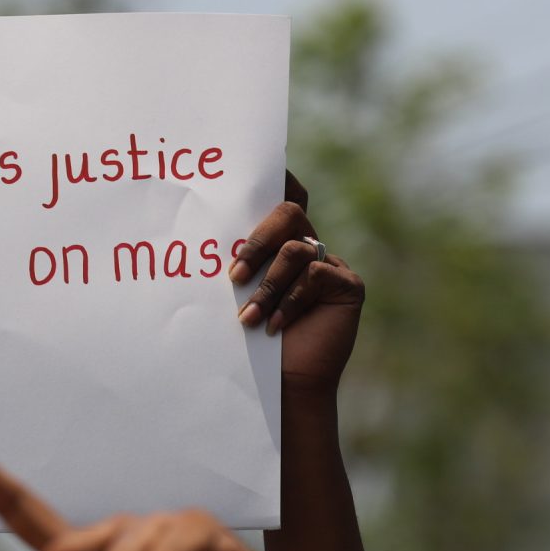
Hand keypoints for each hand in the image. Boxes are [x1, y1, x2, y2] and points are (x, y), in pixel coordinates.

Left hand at [231, 172, 364, 391]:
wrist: (281, 382)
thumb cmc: (250, 338)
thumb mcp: (236, 294)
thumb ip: (236, 261)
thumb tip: (201, 231)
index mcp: (280, 241)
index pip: (281, 197)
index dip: (277, 176)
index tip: (258, 168)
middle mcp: (307, 245)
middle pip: (289, 211)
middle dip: (258, 239)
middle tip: (233, 273)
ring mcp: (330, 263)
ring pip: (296, 248)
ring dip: (266, 285)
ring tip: (247, 318)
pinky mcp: (348, 285)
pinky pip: (314, 275)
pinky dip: (289, 301)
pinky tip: (274, 326)